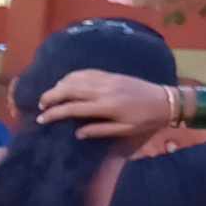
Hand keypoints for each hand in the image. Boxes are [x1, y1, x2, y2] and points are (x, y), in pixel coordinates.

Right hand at [35, 68, 188, 140]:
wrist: (165, 101)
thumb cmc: (145, 120)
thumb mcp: (124, 130)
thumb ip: (100, 130)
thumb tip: (77, 133)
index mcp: (106, 107)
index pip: (72, 108)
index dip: (54, 113)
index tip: (42, 118)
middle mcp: (103, 91)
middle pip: (69, 90)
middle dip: (51, 96)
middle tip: (40, 105)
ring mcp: (107, 80)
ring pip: (75, 79)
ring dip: (59, 85)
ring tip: (50, 94)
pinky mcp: (110, 74)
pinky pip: (86, 72)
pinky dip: (72, 76)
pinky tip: (66, 81)